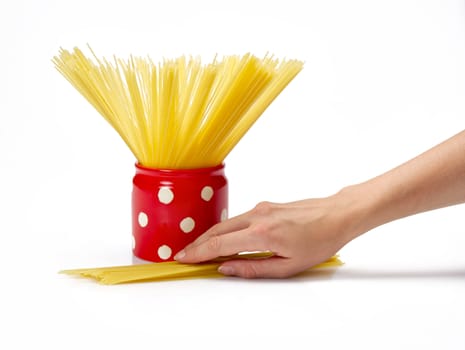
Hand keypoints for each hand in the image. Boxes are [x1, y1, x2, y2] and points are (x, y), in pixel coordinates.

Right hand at [175, 193, 358, 277]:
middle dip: (197, 244)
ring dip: (210, 236)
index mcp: (262, 234)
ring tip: (199, 250)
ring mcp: (260, 208)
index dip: (198, 253)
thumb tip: (226, 269)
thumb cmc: (319, 241)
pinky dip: (225, 229)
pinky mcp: (264, 205)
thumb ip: (253, 268)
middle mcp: (257, 216)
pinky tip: (222, 238)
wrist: (336, 215)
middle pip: (217, 230)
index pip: (219, 244)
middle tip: (184, 255)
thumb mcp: (288, 266)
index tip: (184, 258)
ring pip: (225, 223)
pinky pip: (237, 218)